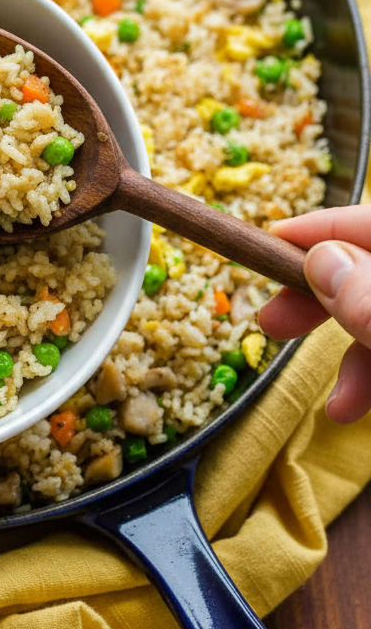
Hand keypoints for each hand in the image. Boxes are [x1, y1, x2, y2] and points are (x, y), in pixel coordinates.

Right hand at [259, 204, 370, 423]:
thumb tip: (322, 260)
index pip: (370, 221)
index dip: (322, 227)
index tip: (268, 241)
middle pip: (368, 266)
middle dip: (319, 296)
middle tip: (274, 321)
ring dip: (341, 349)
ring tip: (322, 391)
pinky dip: (368, 372)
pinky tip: (347, 407)